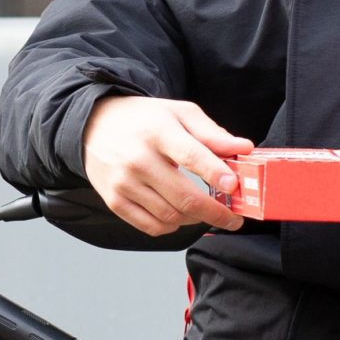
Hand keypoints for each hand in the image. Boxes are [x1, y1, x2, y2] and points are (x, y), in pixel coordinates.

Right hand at [82, 95, 252, 236]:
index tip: (234, 187)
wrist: (95, 126)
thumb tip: (244, 148)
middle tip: (234, 218)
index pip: (191, 156)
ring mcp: (124, 183)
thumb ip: (212, 133)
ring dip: (195, 219)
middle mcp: (138, 159)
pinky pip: (151, 226)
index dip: (215, 174)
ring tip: (206, 211)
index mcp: (158, 131)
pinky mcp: (114, 201)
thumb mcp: (179, 113)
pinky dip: (171, 226)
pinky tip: (180, 215)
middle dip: (216, 212)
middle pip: (184, 197)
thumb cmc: (144, 120)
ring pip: (170, 216)